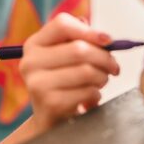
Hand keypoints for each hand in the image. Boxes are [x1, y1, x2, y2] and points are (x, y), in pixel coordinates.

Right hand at [19, 13, 119, 131]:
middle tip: (113, 66)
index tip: (108, 40)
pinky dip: (96, 94)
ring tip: (102, 80)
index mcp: (34, 44)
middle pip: (79, 49)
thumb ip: (81, 40)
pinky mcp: (50, 104)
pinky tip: (92, 96)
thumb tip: (104, 38)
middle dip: (104, 58)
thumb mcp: (65, 56)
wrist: (50, 119)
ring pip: (86, 71)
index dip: (89, 31)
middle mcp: (30, 62)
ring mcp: (37, 83)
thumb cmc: (63, 81)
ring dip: (103, 76)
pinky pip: (87, 91)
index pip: (62, 24)